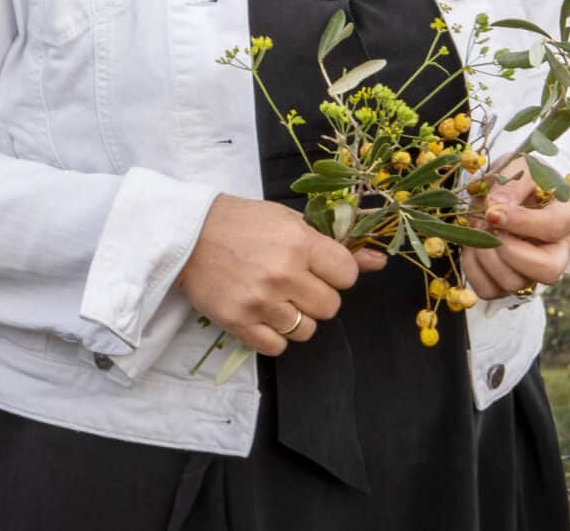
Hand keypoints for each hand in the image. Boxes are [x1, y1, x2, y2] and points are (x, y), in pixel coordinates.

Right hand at [176, 196, 361, 355]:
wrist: (190, 234)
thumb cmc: (244, 223)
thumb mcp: (290, 222)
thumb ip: (334, 245)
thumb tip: (379, 261)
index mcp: (299, 242)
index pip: (347, 275)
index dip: (338, 273)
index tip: (322, 268)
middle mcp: (283, 274)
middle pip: (330, 307)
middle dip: (318, 296)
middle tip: (297, 283)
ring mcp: (260, 302)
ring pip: (306, 330)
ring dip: (297, 318)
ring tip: (278, 299)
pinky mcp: (239, 323)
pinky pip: (277, 347)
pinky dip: (275, 336)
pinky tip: (264, 315)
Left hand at [465, 160, 569, 300]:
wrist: (518, 191)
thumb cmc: (524, 178)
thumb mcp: (521, 169)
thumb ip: (511, 185)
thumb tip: (495, 207)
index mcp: (569, 216)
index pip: (552, 228)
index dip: (520, 222)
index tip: (493, 211)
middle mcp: (558, 252)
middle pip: (545, 271)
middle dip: (508, 250)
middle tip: (488, 224)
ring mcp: (534, 272)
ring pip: (514, 284)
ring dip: (486, 257)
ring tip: (478, 228)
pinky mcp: (509, 282)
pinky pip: (490, 290)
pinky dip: (473, 270)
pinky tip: (472, 245)